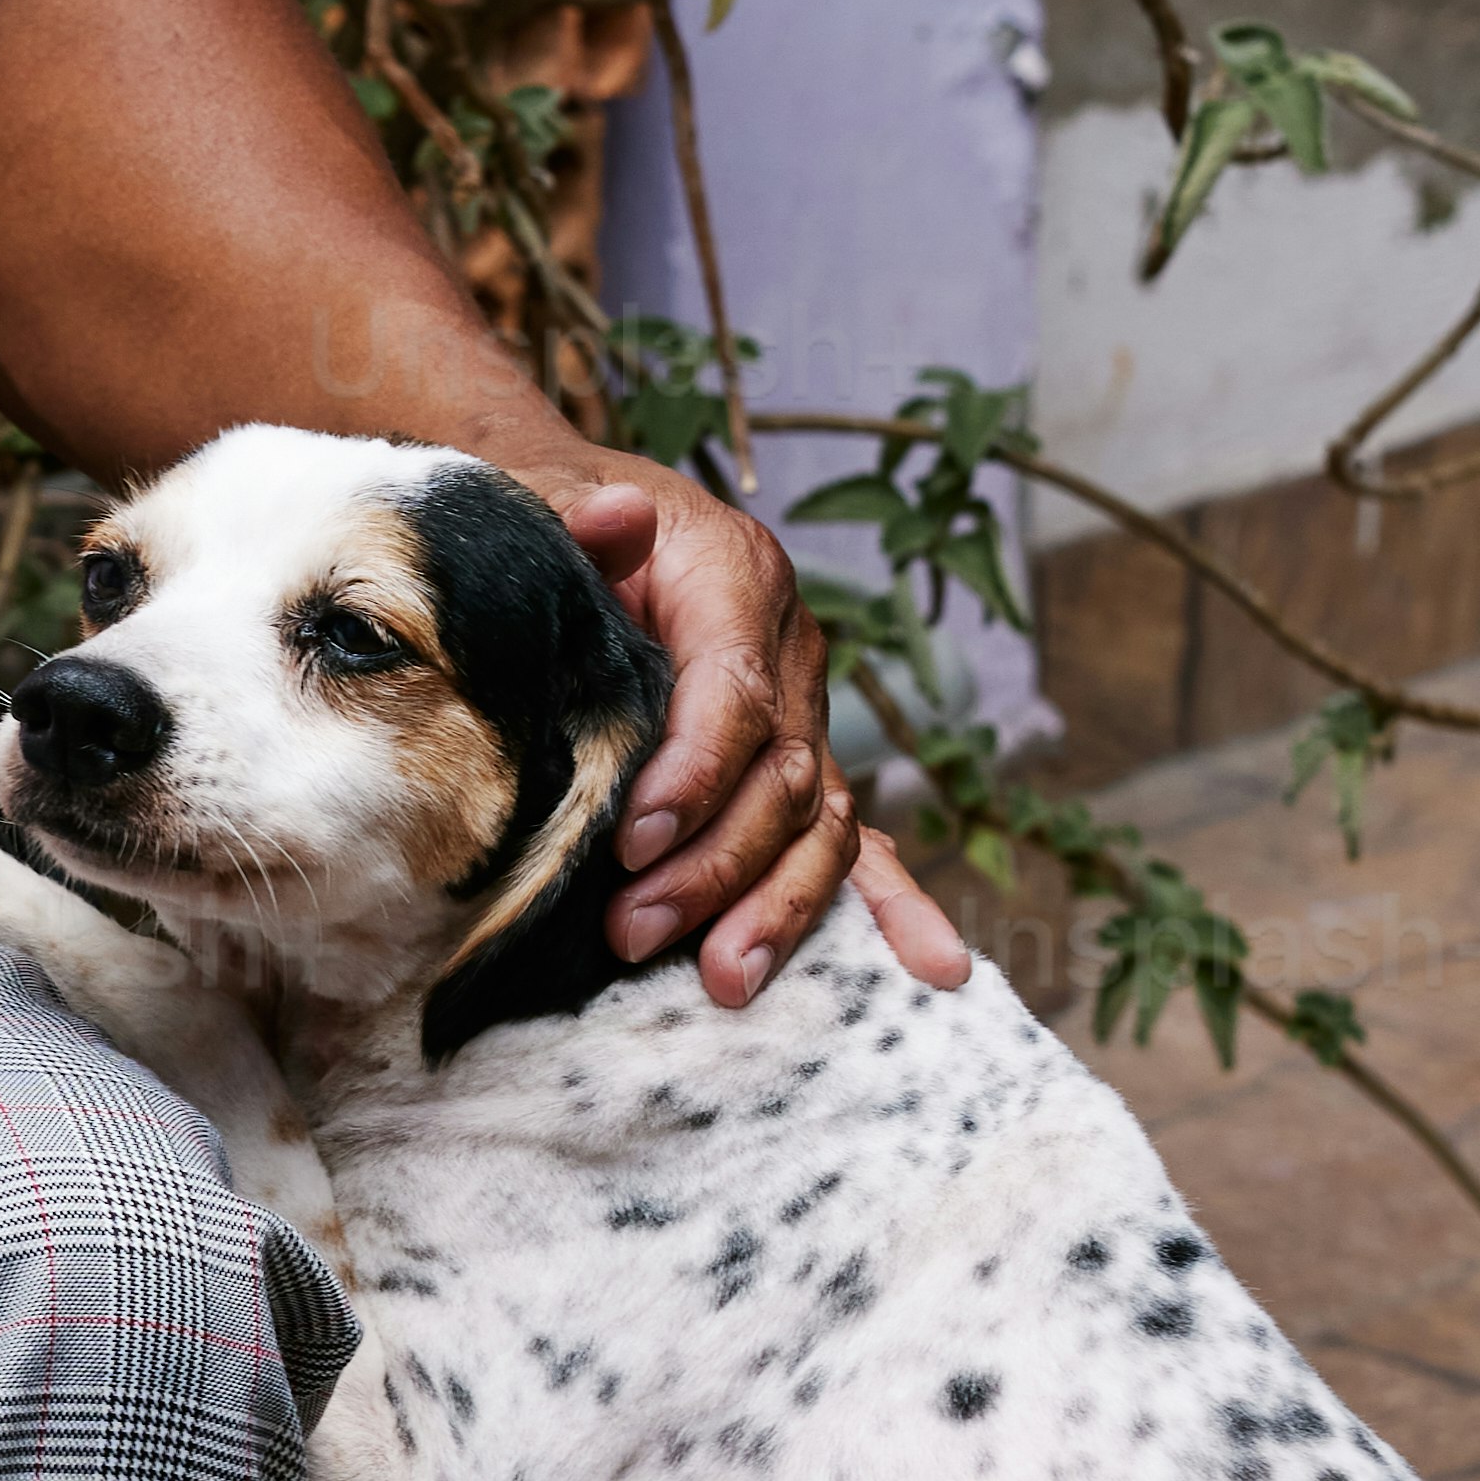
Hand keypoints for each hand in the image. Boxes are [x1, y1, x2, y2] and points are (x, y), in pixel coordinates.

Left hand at [551, 461, 971, 1008]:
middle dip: (715, 865)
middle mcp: (791, 652)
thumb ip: (579, 520)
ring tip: (726, 978)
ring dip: (779, 907)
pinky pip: (852, 839)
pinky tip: (931, 966)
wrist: (576, 514)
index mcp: (739, 579)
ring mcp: (807, 713)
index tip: (632, 842)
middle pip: (783, 775)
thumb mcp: (548, 502)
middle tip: (632, 930)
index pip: (738, 694)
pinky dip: (892, 905)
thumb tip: (616, 518)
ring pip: (821, 822)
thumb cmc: (553, 521)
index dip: (695, 774)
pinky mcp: (799, 765)